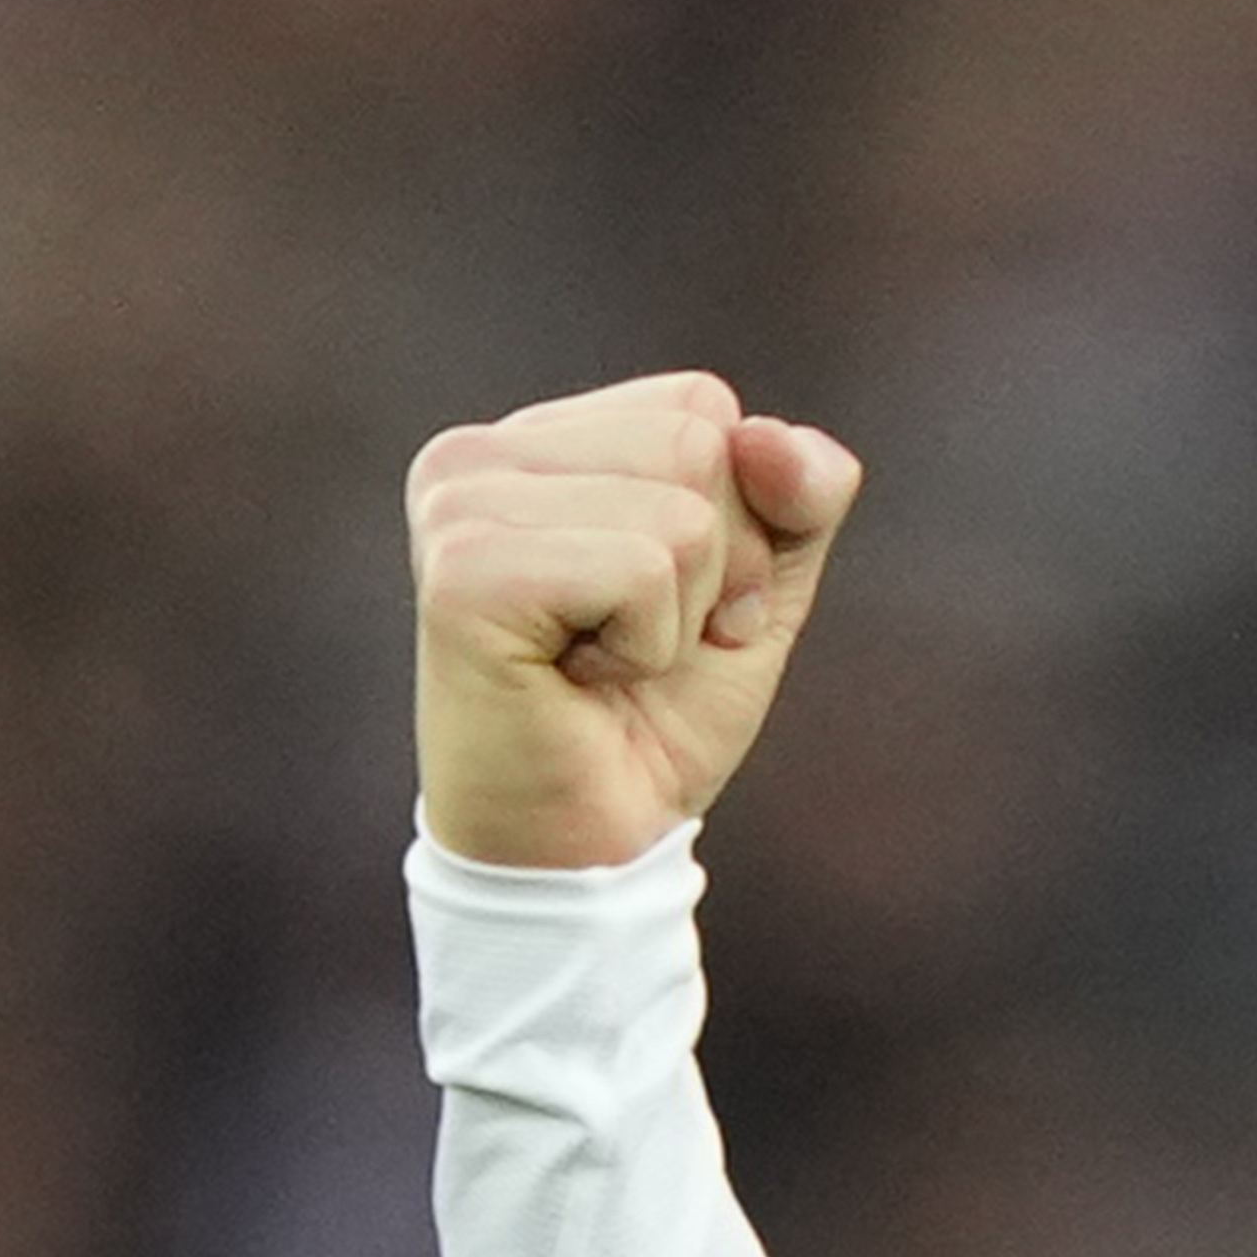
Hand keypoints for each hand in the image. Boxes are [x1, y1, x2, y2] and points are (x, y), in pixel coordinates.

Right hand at [406, 371, 866, 870]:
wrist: (589, 850)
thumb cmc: (654, 720)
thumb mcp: (754, 591)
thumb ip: (798, 497)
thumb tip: (772, 438)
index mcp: (534, 442)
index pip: (701, 406)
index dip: (734, 524)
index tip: (667, 607)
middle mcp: (476, 456)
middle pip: (698, 443)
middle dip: (714, 569)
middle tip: (637, 648)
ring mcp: (459, 505)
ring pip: (681, 511)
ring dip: (678, 617)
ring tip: (602, 663)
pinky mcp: (465, 571)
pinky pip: (643, 569)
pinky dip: (646, 646)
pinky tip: (577, 680)